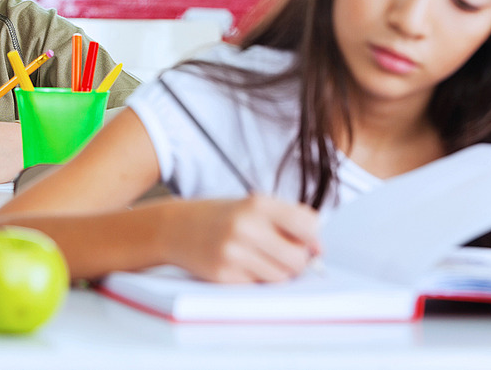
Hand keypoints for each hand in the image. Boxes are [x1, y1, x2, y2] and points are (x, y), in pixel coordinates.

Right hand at [165, 195, 319, 282]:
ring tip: (258, 259)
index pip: (309, 226)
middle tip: (280, 254)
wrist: (172, 227)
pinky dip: (256, 280)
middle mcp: (246, 227)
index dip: (312, 238)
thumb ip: (287, 221)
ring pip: (280, 278)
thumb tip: (318, 251)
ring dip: (276, 273)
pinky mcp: (224, 276)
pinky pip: (258, 287)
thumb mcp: (251, 205)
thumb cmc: (219, 217)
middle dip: (296, 262)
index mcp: (257, 204)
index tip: (304, 241)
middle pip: (298, 259)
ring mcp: (233, 253)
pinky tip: (241, 266)